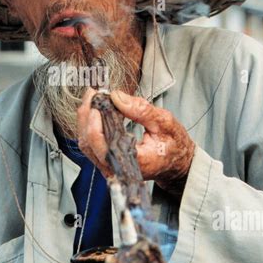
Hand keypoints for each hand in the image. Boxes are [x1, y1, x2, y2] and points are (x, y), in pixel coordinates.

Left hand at [77, 88, 195, 199]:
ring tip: (94, 99)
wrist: (177, 163)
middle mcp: (119, 169)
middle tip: (94, 94)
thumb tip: (116, 97)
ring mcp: (111, 168)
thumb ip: (141, 110)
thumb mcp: (164, 122)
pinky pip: (91, 145)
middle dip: (86, 116)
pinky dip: (90, 126)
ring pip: (86, 145)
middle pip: (89, 144)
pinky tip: (96, 111)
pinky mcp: (107, 163)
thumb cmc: (173, 145)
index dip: (94, 124)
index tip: (97, 101)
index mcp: (135, 162)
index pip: (103, 146)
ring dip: (85, 120)